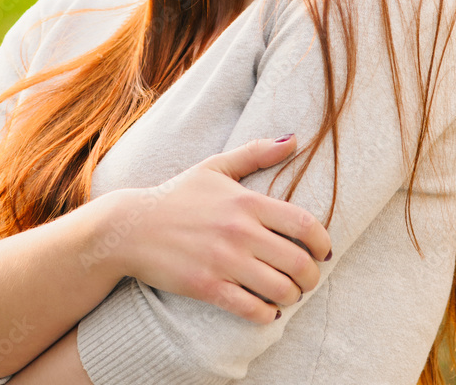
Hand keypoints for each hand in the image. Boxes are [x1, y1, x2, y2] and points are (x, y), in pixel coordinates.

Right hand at [115, 134, 330, 323]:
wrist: (131, 227)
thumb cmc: (177, 195)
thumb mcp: (215, 167)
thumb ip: (255, 152)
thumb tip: (294, 140)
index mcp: (246, 201)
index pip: (303, 223)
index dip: (322, 242)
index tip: (323, 251)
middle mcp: (239, 231)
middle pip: (298, 262)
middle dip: (311, 276)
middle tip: (308, 278)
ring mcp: (223, 260)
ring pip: (280, 289)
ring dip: (292, 296)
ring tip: (289, 294)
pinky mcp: (206, 286)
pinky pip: (251, 309)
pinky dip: (267, 314)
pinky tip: (267, 310)